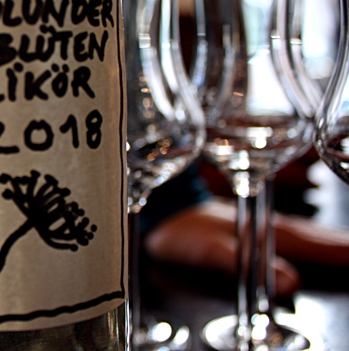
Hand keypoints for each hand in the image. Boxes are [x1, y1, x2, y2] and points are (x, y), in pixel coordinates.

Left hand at [143, 198, 348, 296]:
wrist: (161, 209)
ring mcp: (261, 222)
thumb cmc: (181, 230)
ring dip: (332, 241)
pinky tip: (317, 239)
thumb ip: (245, 263)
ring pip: (306, 232)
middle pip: (316, 238)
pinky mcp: (252, 223)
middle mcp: (267, 224)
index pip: (313, 245)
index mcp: (263, 230)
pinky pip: (292, 231)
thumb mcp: (209, 249)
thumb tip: (288, 282)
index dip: (341, 253)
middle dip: (344, 246)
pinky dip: (311, 236)